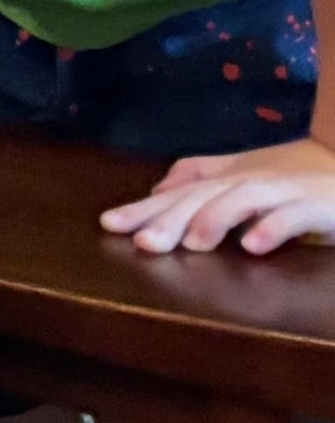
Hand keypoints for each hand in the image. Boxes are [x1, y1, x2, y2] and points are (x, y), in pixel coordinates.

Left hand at [106, 135, 334, 256]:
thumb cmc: (297, 175)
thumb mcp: (246, 176)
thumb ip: (204, 178)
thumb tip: (157, 189)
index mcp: (229, 177)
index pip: (179, 193)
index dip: (144, 208)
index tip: (108, 224)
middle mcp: (250, 180)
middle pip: (204, 196)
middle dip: (171, 218)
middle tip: (143, 242)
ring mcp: (284, 190)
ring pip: (243, 199)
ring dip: (216, 219)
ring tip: (192, 243)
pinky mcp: (317, 204)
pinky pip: (293, 215)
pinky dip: (272, 228)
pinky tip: (253, 246)